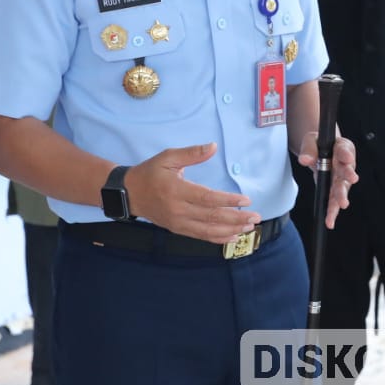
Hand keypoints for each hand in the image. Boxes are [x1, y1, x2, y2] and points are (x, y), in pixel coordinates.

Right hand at [125, 143, 260, 243]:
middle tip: (255, 217)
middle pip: (211, 217)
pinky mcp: (177, 229)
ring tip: (249, 227)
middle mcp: (178, 210)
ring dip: (231, 230)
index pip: (207, 198)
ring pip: (208, 230)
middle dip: (236, 218)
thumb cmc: (150, 172)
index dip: (228, 201)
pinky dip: (217, 238)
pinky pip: (200, 236)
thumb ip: (191, 153)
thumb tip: (213, 146)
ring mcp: (177, 222)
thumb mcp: (168, 157)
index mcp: (177, 191)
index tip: (246, 201)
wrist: (129, 194)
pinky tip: (233, 236)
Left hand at [298, 133, 357, 228]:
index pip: (344, 150)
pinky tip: (330, 221)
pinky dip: (332, 210)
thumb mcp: (311, 140)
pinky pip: (334, 200)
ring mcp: (341, 178)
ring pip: (342, 188)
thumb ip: (309, 149)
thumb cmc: (319, 143)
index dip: (346, 154)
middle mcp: (345, 164)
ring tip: (342, 205)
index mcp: (341, 147)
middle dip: (348, 175)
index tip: (348, 158)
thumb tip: (304, 160)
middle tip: (352, 179)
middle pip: (346, 170)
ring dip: (341, 196)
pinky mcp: (335, 189)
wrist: (321, 149)